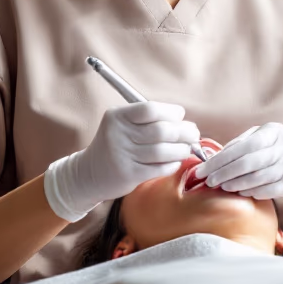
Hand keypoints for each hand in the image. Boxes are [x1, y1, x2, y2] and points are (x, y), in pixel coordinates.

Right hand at [44, 101, 199, 221]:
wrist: (89, 174)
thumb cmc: (114, 145)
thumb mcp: (122, 126)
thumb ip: (147, 121)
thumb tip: (184, 123)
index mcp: (117, 116)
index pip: (150, 109)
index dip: (171, 112)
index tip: (181, 116)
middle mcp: (118, 134)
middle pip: (161, 130)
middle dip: (184, 132)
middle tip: (193, 134)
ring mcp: (122, 155)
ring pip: (163, 150)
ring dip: (182, 150)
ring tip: (188, 149)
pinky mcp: (128, 174)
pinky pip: (159, 168)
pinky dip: (172, 164)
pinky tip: (175, 162)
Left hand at [193, 122, 282, 204]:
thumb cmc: (280, 153)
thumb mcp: (265, 140)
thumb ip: (242, 144)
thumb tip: (213, 155)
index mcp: (272, 132)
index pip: (241, 146)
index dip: (219, 159)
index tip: (202, 168)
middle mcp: (282, 147)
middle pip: (246, 162)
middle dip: (223, 173)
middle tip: (208, 181)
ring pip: (255, 177)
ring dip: (234, 184)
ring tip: (221, 187)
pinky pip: (266, 190)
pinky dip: (250, 192)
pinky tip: (239, 192)